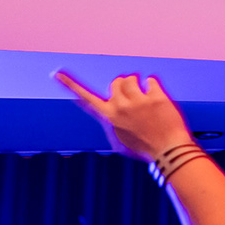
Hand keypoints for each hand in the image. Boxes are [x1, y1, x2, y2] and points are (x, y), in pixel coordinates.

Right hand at [55, 71, 193, 161]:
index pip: (85, 98)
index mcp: (108, 117)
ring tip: (145, 99)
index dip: (70, 85)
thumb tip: (108, 109)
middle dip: (125, 86)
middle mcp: (120, 108)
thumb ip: (112, 122)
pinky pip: (151, 80)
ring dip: (138, 84)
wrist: (168, 151)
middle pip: (116, 82)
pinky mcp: (156, 98)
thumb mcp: (119, 139)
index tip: (56, 74)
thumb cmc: (143, 147)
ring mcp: (138, 102)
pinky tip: (157, 100)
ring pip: (132, 78)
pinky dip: (154, 86)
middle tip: (134, 99)